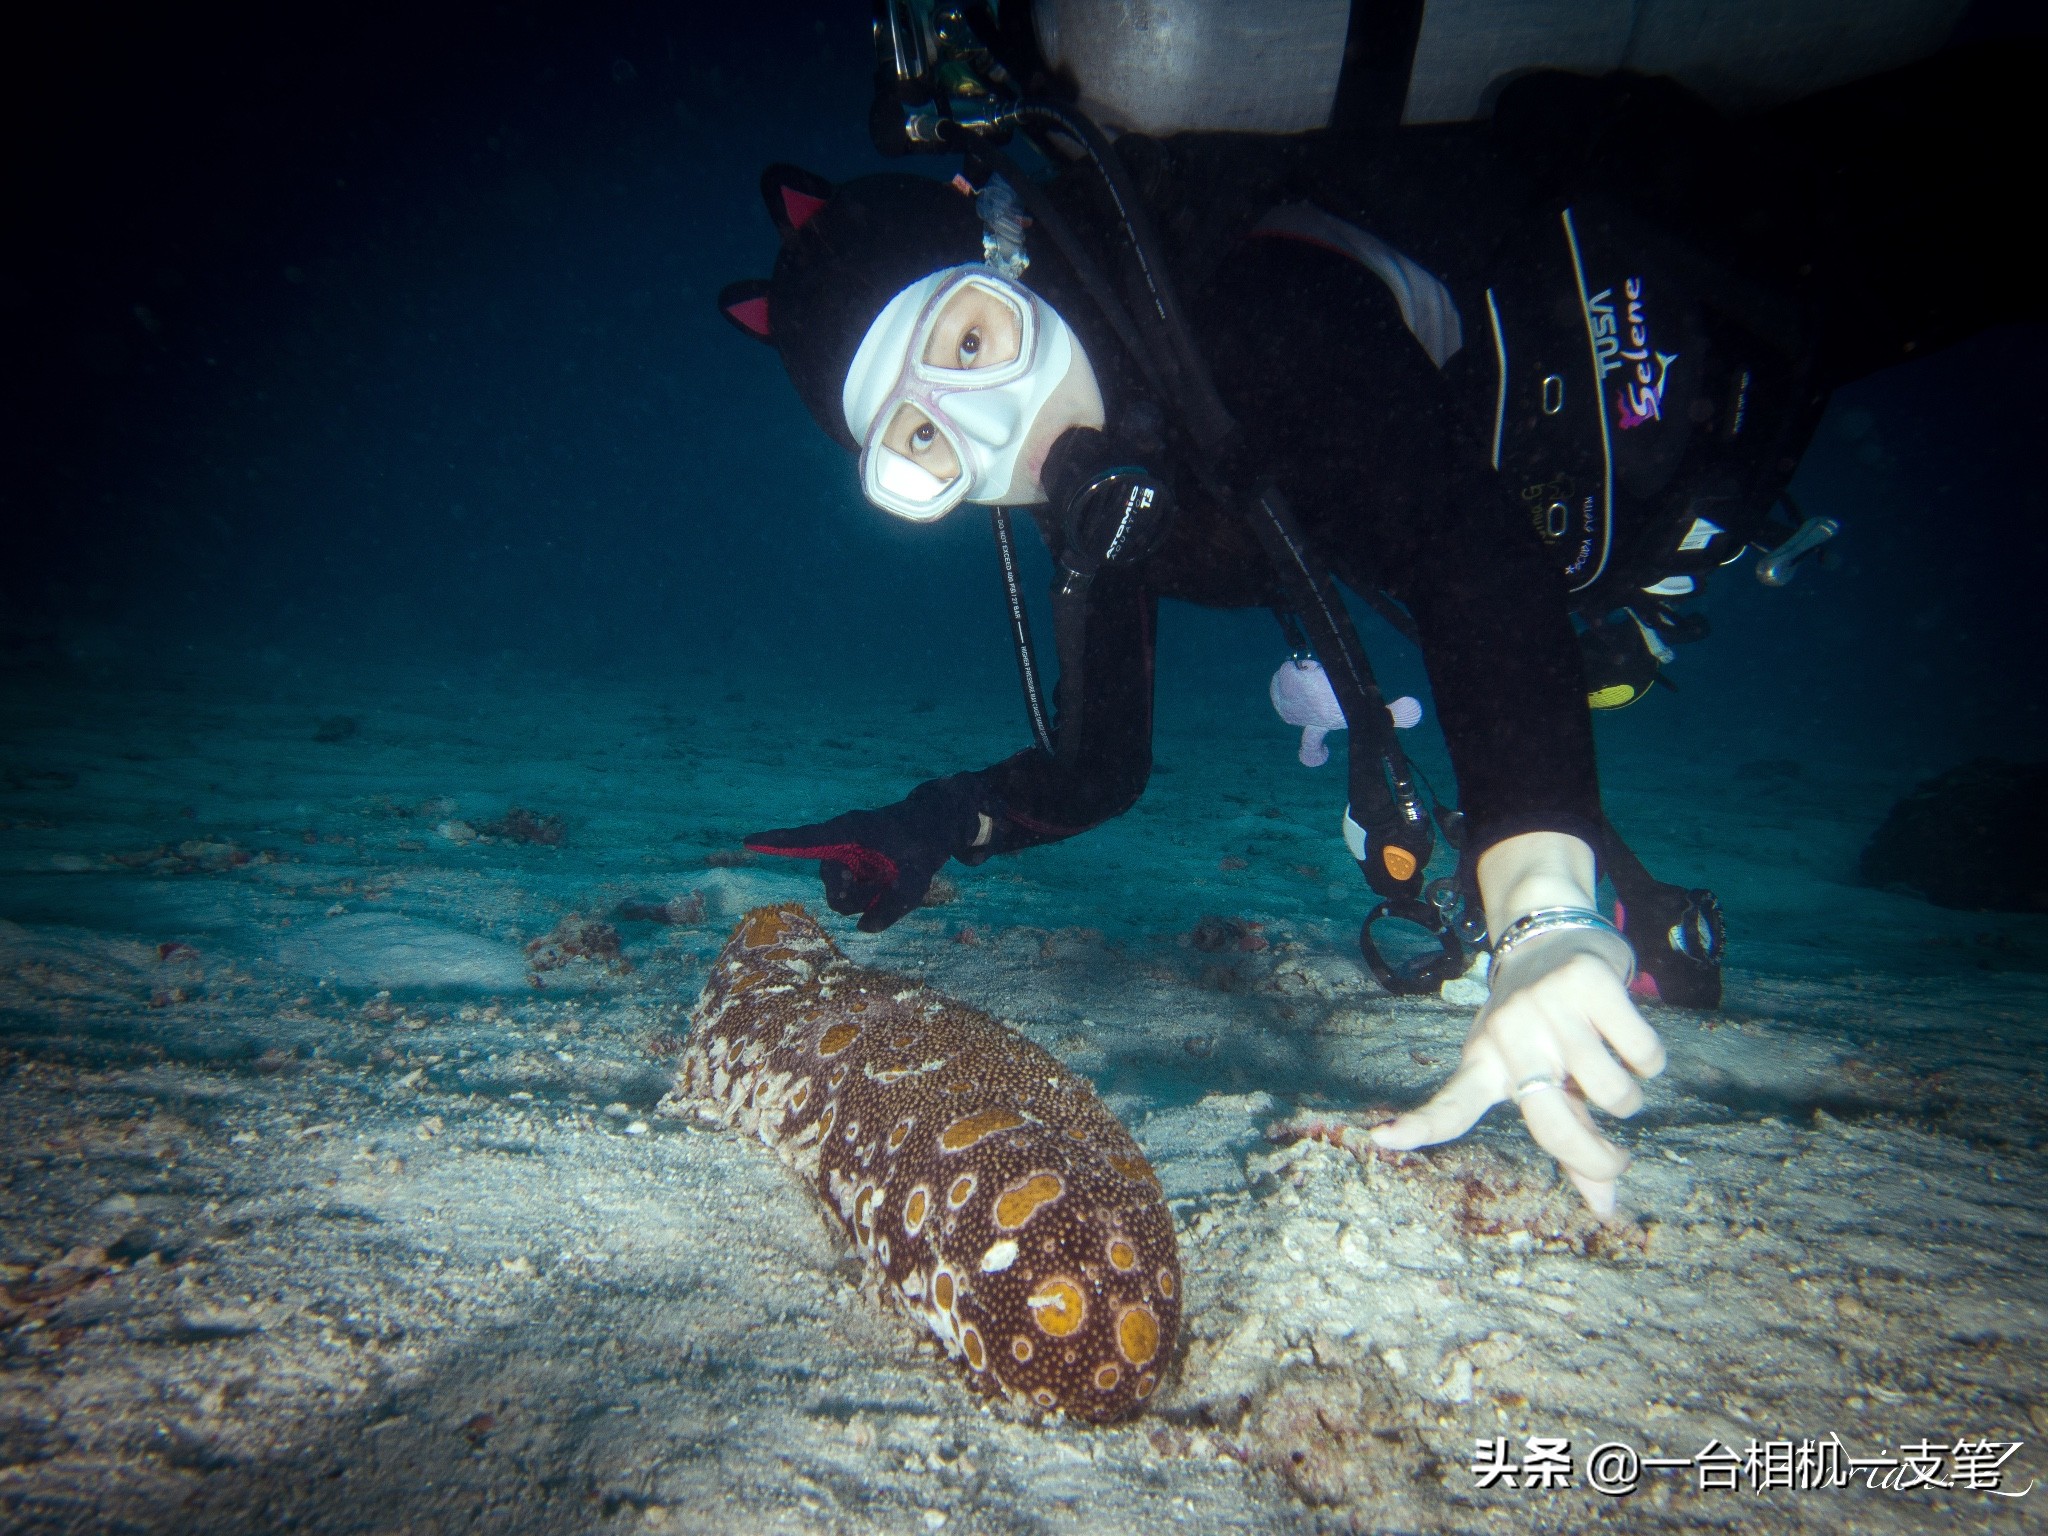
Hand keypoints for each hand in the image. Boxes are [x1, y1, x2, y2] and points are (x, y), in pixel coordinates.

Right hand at [744, 780, 975, 933]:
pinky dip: (871, 896)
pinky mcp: (849, 868)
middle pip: (834, 890)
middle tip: (889, 889)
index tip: (747, 841)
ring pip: (843, 898)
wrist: (932, 826)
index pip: (807, 839)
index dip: (777, 841)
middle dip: (859, 900)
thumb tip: (864, 928)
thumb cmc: (923, 845)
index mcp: (849, 833)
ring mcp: (842, 858)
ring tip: (893, 882)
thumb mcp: (917, 880)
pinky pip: (852, 895)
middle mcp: (839, 845)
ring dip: (867, 899)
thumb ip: (892, 908)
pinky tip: (889, 884)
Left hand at [1370, 928, 1665, 1215]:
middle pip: (1552, 1124)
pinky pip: (1643, 1055)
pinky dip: (1648, 1060)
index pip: (1450, 1104)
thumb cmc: (1545, 1026)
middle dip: (1596, 1159)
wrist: (1551, 932)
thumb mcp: (1543, 1079)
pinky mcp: (1587, 982)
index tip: (1380, 1139)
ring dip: (1626, 1096)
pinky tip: (1629, 1040)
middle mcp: (1506, 1034)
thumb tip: (1607, 1207)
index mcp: (1483, 1063)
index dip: (1419, 1126)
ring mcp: (1544, 1005)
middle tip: (1617, 1162)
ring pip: (1611, 1092)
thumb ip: (1572, 1140)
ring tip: (1610, 1067)